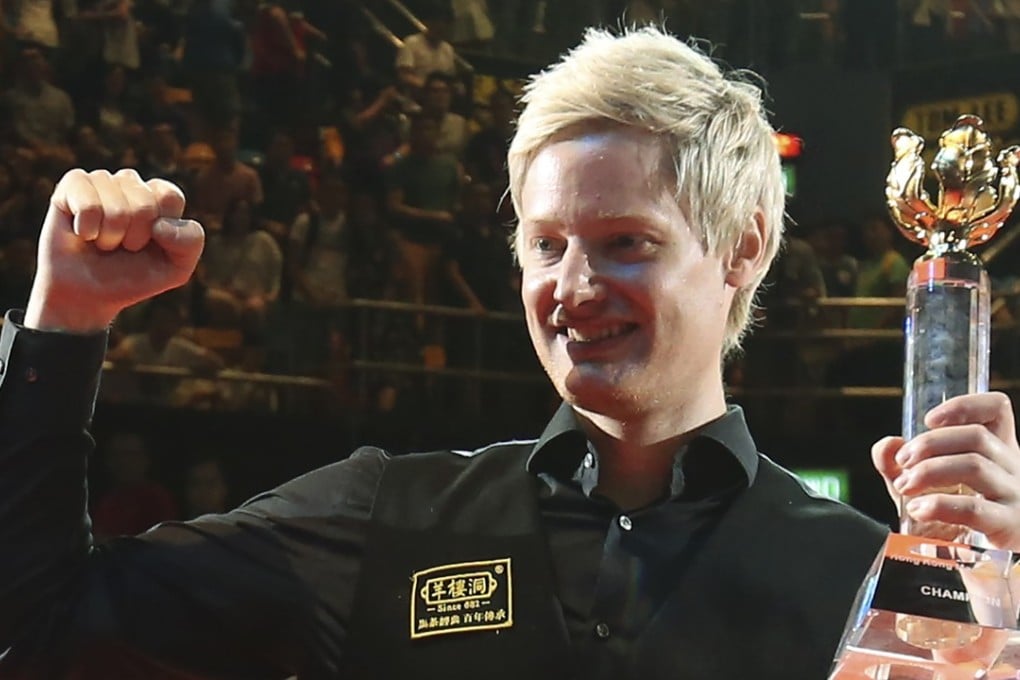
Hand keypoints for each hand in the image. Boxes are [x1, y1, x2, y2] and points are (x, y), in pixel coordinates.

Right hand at [25, 168, 204, 331]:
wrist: (88, 294)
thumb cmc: (133, 276)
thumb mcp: (176, 268)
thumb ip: (189, 242)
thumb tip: (160, 225)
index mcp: (161, 196)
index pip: (170, 197)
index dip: (160, 230)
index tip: (149, 244)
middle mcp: (132, 183)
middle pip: (144, 206)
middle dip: (134, 238)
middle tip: (122, 246)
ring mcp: (102, 180)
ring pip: (115, 207)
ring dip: (109, 236)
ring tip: (103, 242)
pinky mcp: (73, 184)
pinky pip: (87, 203)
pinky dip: (87, 228)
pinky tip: (83, 233)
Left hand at [872, 392, 1019, 549]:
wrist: (974, 574)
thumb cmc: (952, 524)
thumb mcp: (921, 489)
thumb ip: (898, 466)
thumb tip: (887, 445)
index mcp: (996, 453)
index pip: (997, 411)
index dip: (965, 406)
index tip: (929, 419)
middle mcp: (1012, 469)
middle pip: (977, 436)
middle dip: (929, 444)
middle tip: (902, 463)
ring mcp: (1016, 497)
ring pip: (975, 465)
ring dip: (929, 471)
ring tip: (904, 487)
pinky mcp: (1011, 527)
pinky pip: (975, 508)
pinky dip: (939, 504)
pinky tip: (918, 509)